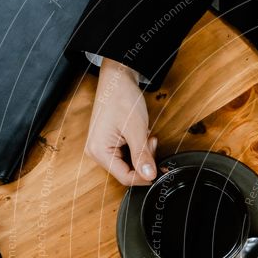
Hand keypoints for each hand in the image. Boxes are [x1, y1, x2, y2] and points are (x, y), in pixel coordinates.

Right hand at [85, 58, 156, 185]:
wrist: (118, 80)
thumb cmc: (122, 99)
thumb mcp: (136, 130)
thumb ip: (142, 155)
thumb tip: (149, 175)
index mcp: (99, 151)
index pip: (125, 178)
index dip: (145, 176)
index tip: (160, 169)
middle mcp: (97, 152)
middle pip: (128, 171)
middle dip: (145, 160)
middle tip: (151, 141)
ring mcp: (103, 148)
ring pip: (130, 163)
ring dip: (143, 153)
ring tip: (146, 135)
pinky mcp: (110, 143)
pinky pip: (129, 155)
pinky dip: (139, 148)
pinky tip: (142, 135)